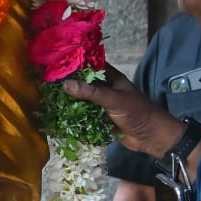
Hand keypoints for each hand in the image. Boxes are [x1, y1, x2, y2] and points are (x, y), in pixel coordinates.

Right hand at [61, 65, 181, 156]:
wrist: (152, 137)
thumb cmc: (137, 113)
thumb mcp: (114, 99)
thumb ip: (91, 92)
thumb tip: (66, 84)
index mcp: (112, 79)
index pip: (92, 66)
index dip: (77, 63)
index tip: (57, 62)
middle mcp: (107, 90)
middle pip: (85, 84)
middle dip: (70, 84)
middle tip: (48, 82)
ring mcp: (104, 105)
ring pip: (84, 100)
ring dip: (72, 101)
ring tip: (50, 98)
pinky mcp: (101, 119)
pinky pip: (86, 116)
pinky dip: (77, 116)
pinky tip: (60, 115)